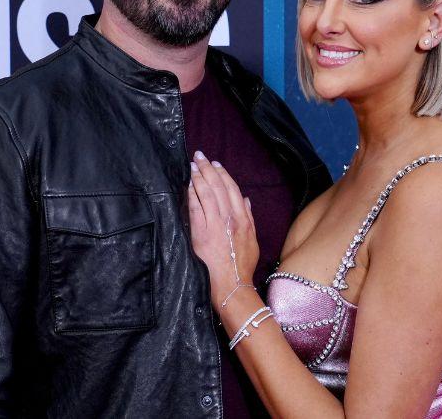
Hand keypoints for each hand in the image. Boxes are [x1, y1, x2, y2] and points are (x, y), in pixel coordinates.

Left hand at [187, 151, 258, 307]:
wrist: (232, 285)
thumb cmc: (242, 265)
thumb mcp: (253, 240)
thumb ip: (249, 217)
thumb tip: (246, 200)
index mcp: (243, 219)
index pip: (233, 190)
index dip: (223, 175)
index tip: (215, 164)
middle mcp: (230, 218)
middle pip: (218, 187)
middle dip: (208, 169)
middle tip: (200, 157)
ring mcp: (216, 225)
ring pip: (207, 194)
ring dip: (198, 177)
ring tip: (193, 166)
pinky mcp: (202, 233)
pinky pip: (196, 208)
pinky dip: (192, 194)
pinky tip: (188, 185)